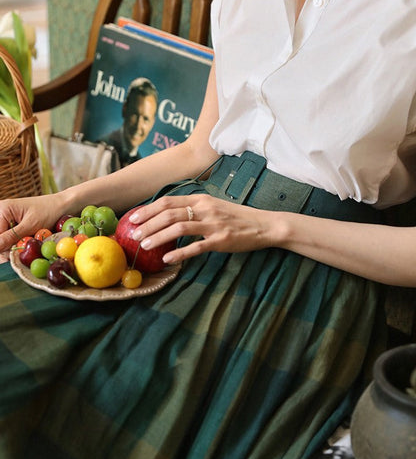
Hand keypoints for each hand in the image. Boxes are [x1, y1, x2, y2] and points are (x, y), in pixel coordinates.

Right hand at [0, 194, 63, 253]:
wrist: (63, 206)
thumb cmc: (48, 211)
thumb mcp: (30, 226)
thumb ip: (10, 237)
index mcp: (3, 209)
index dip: (3, 248)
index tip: (12, 256)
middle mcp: (1, 213)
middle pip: (0, 237)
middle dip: (8, 247)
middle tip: (21, 251)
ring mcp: (8, 219)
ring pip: (5, 239)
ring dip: (14, 245)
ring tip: (29, 242)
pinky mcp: (14, 224)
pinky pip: (11, 237)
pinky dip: (18, 242)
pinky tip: (28, 240)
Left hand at [128, 194, 280, 263]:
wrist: (264, 225)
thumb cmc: (237, 217)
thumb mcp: (214, 206)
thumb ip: (194, 208)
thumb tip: (169, 215)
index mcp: (201, 199)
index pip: (169, 201)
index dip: (148, 209)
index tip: (133, 218)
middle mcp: (205, 209)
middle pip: (170, 213)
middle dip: (148, 224)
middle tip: (134, 234)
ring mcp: (213, 224)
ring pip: (179, 227)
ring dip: (158, 237)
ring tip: (145, 246)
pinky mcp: (221, 240)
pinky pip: (196, 247)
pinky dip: (180, 253)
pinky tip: (167, 259)